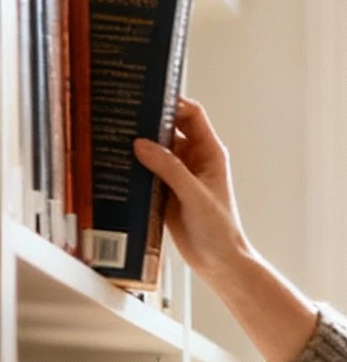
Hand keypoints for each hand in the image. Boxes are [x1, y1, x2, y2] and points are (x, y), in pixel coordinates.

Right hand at [134, 97, 318, 361]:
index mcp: (209, 153)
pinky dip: (133, 168)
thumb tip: (141, 143)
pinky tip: (115, 164)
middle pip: (168, 129)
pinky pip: (147, 173)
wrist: (219, 264)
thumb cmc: (219, 230)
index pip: (191, 114)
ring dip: (137, 145)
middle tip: (122, 113)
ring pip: (155, 150)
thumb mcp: (195, 195)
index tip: (147, 96)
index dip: (171, 102)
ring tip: (112, 135)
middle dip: (148, 121)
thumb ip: (169, 168)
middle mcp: (194, 160)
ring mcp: (178, 176)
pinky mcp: (165, 193)